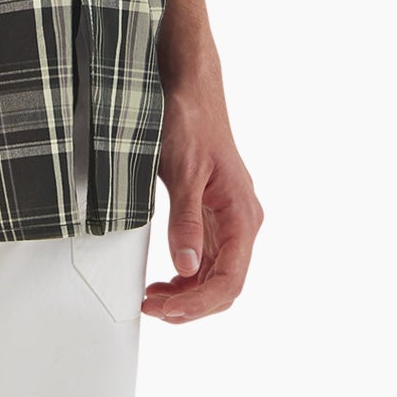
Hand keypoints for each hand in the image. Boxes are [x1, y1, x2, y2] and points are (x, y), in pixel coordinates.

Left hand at [140, 61, 262, 323]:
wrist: (191, 87)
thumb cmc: (191, 120)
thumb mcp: (182, 171)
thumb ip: (185, 221)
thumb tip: (186, 267)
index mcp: (242, 214)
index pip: (228, 279)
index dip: (197, 303)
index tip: (166, 309)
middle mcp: (242, 220)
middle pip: (224, 284)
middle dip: (190, 304)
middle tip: (153, 308)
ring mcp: (229, 217)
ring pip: (216, 273)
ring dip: (188, 293)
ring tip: (155, 298)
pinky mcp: (215, 211)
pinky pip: (208, 256)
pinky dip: (188, 273)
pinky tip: (168, 278)